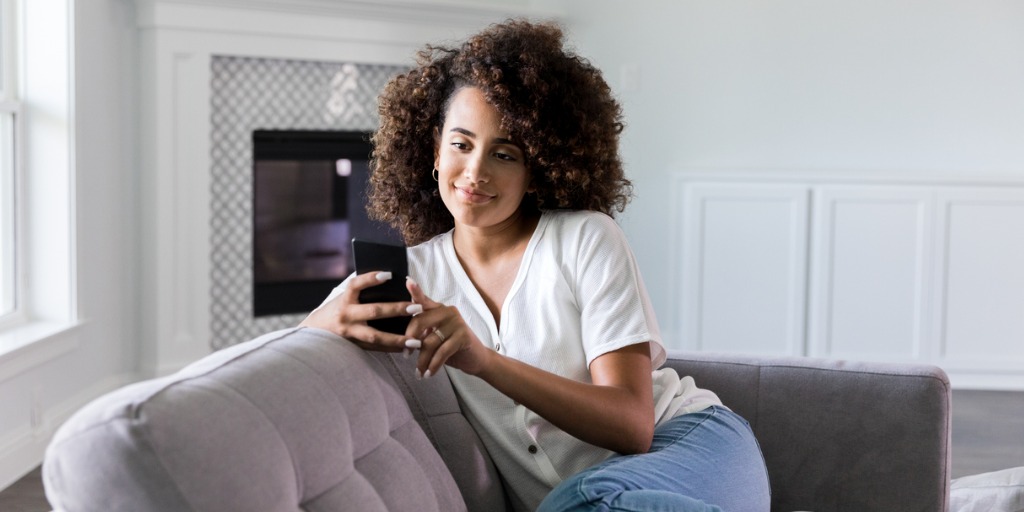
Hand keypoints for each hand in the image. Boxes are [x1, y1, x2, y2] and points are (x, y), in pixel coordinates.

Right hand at [299, 271, 422, 352]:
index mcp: (345, 299)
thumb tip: (392, 282)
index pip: (356, 285)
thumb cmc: (337, 308)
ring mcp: (350, 332)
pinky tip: (407, 347)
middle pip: (373, 312)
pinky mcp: (354, 345)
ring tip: (416, 341)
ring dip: (397, 339)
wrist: (316, 331)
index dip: (370, 279)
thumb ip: (363, 292)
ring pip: (376, 337)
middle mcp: (346, 315)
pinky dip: (392, 348)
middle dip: (396, 309)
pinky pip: (376, 348)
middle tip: (416, 308)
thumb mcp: (345, 297)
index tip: (389, 274)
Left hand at [405, 277, 493, 378]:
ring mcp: (457, 322)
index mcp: (438, 309)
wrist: (475, 358)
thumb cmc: (451, 348)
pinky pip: (442, 352)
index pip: (423, 299)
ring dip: (422, 360)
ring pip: (430, 341)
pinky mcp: (463, 335)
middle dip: (409, 340)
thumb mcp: (434, 337)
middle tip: (406, 355)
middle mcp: (448, 311)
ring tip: (419, 372)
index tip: (407, 281)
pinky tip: (428, 374)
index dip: (415, 291)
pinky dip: (433, 365)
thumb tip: (402, 338)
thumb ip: (422, 332)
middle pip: (420, 321)